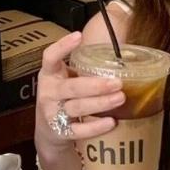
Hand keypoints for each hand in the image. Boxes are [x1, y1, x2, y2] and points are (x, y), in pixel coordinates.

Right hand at [35, 32, 124, 165]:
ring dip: (100, 103)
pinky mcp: (60, 132)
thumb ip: (84, 68)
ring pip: (77, 107)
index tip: (78, 36)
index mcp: (50, 75)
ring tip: (120, 98)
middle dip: (96, 85)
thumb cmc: (64, 98)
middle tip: (117, 82)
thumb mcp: (66, 79)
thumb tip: (117, 50)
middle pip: (71, 87)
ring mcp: (53, 114)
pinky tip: (112, 122)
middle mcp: (49, 93)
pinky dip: (96, 126)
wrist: (48, 131)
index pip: (50, 57)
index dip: (62, 46)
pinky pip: (79, 130)